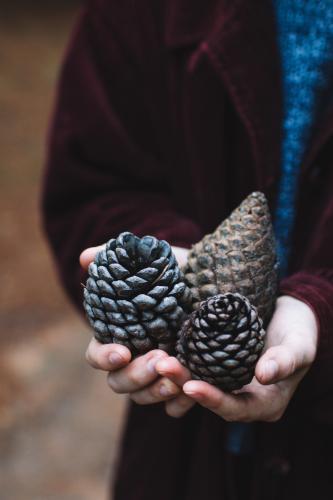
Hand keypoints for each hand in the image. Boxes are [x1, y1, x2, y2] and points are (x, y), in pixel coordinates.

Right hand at [80, 242, 189, 403]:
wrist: (216, 282)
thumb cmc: (176, 272)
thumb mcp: (151, 260)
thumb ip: (116, 259)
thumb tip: (86, 259)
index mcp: (119, 335)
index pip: (97, 356)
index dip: (105, 358)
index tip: (122, 352)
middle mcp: (134, 359)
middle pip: (119, 383)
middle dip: (136, 375)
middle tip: (158, 359)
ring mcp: (157, 374)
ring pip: (143, 397)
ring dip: (156, 391)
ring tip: (177, 376)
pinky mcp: (182, 383)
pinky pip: (174, 407)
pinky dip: (180, 404)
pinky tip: (192, 392)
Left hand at [157, 296, 317, 421]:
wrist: (290, 317)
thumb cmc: (299, 331)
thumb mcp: (300, 344)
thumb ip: (285, 360)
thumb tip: (264, 375)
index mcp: (266, 403)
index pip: (235, 409)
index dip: (213, 400)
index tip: (191, 386)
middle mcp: (244, 398)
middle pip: (210, 399)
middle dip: (185, 385)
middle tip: (163, 365)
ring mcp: (228, 384)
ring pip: (198, 386)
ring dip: (177, 376)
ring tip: (158, 359)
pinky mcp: (216, 367)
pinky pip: (196, 372)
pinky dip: (181, 364)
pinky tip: (164, 351)